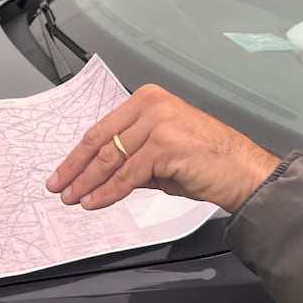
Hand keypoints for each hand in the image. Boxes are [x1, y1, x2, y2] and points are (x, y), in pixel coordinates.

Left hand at [45, 84, 280, 212]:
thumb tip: (99, 176)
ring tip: (73, 198)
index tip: (62, 171)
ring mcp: (158, 123)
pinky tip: (95, 202)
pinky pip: (127, 174)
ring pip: (111, 158)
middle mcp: (151, 105)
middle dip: (75, 168)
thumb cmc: (209, 163)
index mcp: (148, 100)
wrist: (243, 173)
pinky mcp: (164, 145)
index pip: (103, 128)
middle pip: (101, 141)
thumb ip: (131, 159)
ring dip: (87, 182)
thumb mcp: (161, 156)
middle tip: (59, 187)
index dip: (79, 154)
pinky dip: (108, 192)